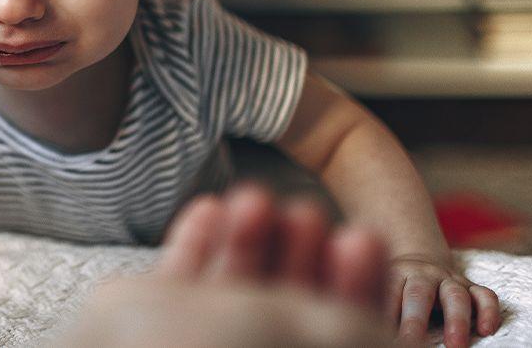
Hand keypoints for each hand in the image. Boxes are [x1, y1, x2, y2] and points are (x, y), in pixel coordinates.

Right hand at [57, 186, 392, 346]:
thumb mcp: (322, 335)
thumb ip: (353, 321)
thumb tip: (377, 322)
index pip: (338, 329)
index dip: (355, 284)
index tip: (361, 235)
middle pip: (286, 303)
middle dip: (299, 253)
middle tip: (306, 211)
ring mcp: (201, 337)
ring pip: (233, 289)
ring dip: (248, 239)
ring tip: (255, 196)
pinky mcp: (154, 316)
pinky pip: (180, 279)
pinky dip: (195, 242)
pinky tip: (208, 208)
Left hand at [388, 253, 500, 347]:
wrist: (418, 262)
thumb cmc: (396, 286)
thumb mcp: (382, 288)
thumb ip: (379, 302)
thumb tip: (379, 331)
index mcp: (395, 274)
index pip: (388, 294)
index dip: (385, 313)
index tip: (384, 334)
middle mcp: (422, 274)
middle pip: (418, 294)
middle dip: (415, 320)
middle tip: (410, 342)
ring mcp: (448, 280)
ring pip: (455, 295)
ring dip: (455, 320)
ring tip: (455, 345)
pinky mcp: (471, 287)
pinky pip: (484, 295)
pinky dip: (488, 311)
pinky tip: (486, 330)